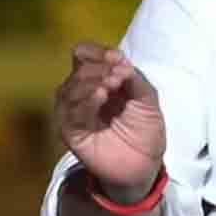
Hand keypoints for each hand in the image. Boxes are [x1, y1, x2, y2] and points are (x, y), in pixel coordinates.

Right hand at [55, 41, 165, 199]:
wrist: (145, 163)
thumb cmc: (145, 128)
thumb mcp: (147, 98)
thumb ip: (134, 78)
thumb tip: (119, 60)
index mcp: (100, 79)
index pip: (85, 55)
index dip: (97, 52)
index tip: (116, 57)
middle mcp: (83, 93)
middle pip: (77, 70)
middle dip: (97, 68)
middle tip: (117, 76)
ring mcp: (75, 113)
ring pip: (69, 89)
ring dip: (90, 82)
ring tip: (111, 85)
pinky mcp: (71, 132)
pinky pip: (70, 114)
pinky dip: (85, 101)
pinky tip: (100, 96)